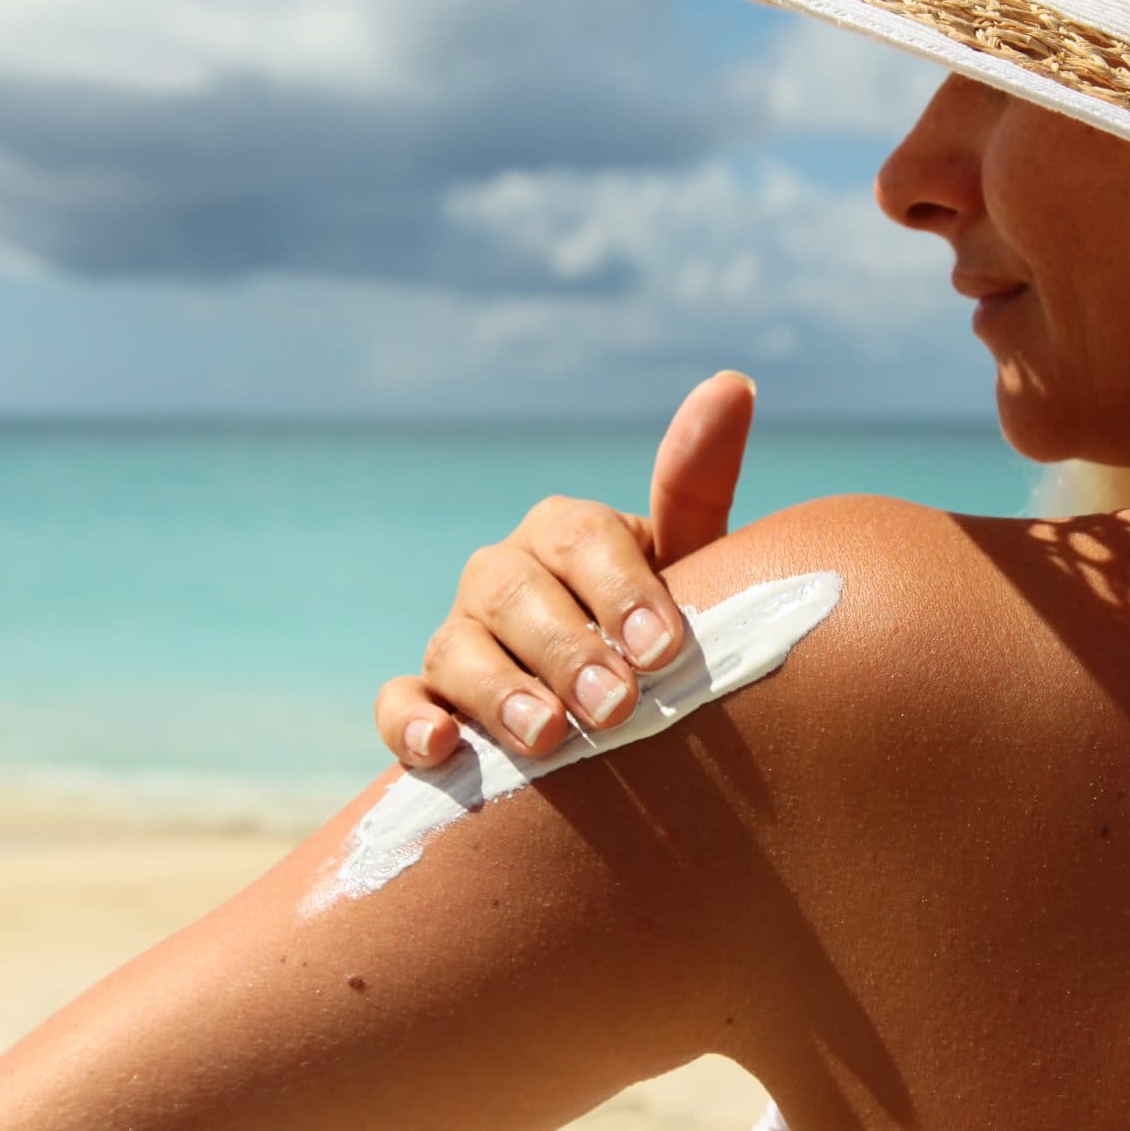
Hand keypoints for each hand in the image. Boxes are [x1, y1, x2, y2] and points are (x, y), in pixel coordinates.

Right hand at [374, 370, 756, 766]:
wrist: (633, 715)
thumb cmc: (663, 632)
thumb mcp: (692, 564)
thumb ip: (698, 484)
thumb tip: (731, 382)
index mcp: (567, 535)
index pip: (582, 539)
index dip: (622, 590)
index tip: (665, 648)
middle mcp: (504, 576)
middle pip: (515, 592)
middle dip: (566, 649)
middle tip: (616, 705)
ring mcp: (461, 638)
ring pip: (458, 648)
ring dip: (498, 691)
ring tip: (547, 736)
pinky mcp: (427, 701)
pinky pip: (398, 703)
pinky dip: (410, 722)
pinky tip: (443, 748)